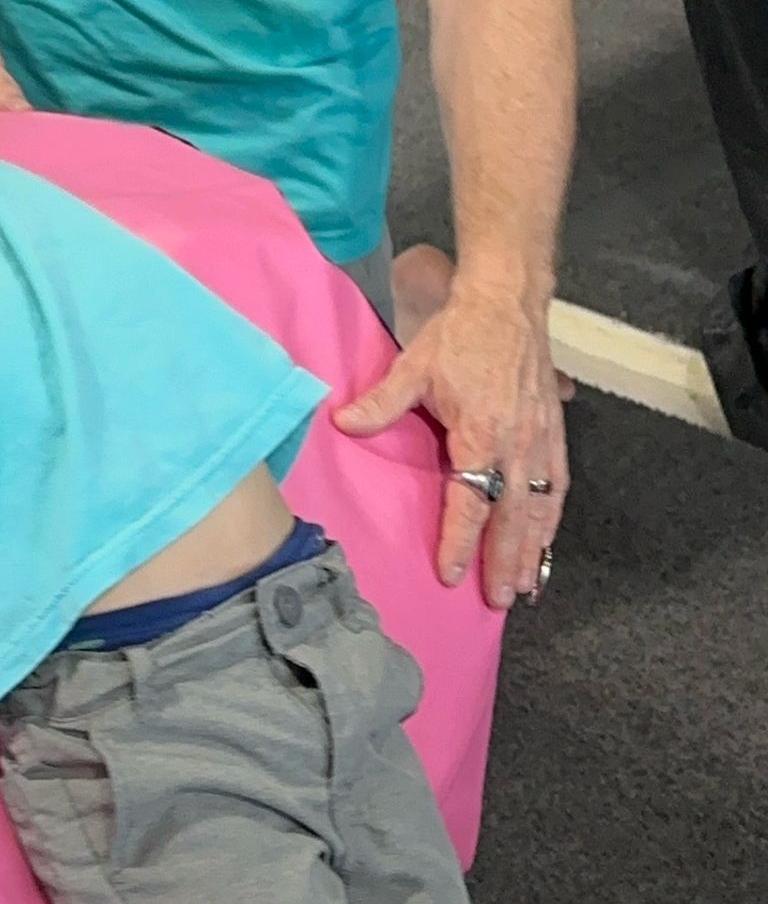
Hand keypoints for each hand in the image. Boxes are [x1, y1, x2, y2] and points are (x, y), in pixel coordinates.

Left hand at [333, 278, 567, 604]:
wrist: (509, 302)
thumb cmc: (461, 334)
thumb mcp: (413, 366)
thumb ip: (380, 403)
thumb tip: (343, 424)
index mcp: (482, 435)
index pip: (470, 502)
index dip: (461, 542)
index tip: (453, 575)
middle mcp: (518, 446)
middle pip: (513, 517)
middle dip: (506, 562)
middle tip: (500, 601)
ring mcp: (541, 441)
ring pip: (542, 508)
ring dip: (535, 549)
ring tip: (529, 587)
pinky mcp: (555, 433)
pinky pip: (559, 486)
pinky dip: (554, 518)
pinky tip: (548, 540)